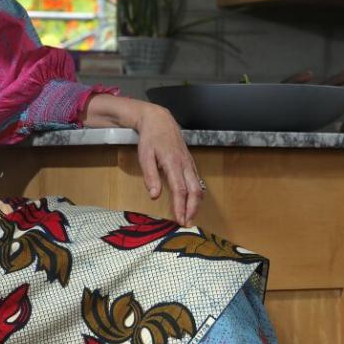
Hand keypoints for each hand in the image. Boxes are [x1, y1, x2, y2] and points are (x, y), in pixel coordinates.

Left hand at [133, 103, 205, 225]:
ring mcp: (189, 163)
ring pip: (198, 187)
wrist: (159, 120)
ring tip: (190, 216)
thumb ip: (150, 176)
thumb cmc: (151, 138)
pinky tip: (192, 202)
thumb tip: (154, 195)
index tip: (179, 219)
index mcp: (173, 163)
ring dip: (196, 204)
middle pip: (195, 191)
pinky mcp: (190, 163)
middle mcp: (185, 164)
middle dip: (192, 209)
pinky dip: (196, 194)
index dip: (181, 206)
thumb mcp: (145, 156)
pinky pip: (197, 181)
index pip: (180, 190)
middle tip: (187, 223)